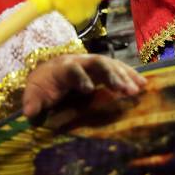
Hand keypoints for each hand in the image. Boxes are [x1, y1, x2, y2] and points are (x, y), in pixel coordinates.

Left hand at [22, 54, 146, 117]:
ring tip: (138, 89)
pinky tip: (144, 84)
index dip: (80, 77)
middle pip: (98, 63)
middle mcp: (82, 61)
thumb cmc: (44, 83)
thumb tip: (30, 113)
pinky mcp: (103, 69)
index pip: (73, 69)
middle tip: (124, 89)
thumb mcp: (34, 91)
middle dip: (112, 75)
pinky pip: (119, 69)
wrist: (50, 72)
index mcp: (64, 67)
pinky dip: (131, 75)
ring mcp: (94, 63)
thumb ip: (32, 101)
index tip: (88, 89)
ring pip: (111, 65)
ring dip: (125, 76)